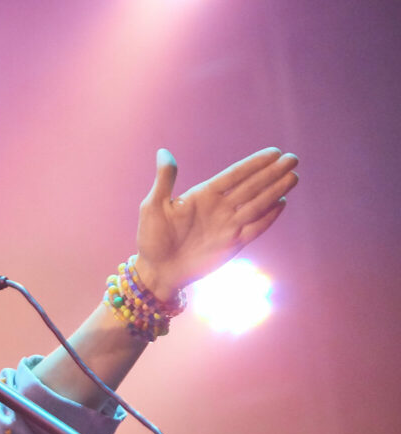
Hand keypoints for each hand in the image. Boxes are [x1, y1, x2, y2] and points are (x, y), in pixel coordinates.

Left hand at [134, 147, 298, 300]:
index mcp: (203, 195)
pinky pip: (255, 228)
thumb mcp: (154, 207)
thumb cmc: (151, 238)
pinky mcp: (233, 243)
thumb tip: (163, 152)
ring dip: (275, 191)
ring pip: (257, 204)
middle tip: (293, 159)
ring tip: (293, 176)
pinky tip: (281, 204)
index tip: (274, 152)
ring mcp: (228, 225)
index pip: (235, 175)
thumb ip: (164, 180)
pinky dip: (268, 217)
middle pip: (251, 186)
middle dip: (272, 173)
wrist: (158, 270)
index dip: (254, 164)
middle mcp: (219, 207)